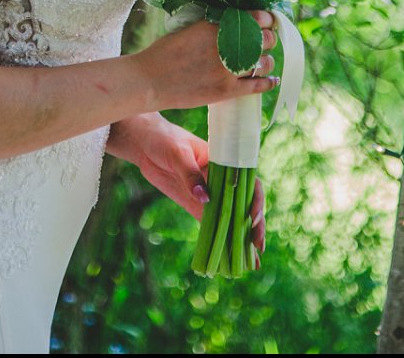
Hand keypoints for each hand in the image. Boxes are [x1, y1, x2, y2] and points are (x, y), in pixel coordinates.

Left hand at [132, 116, 266, 262]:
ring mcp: (210, 194)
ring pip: (231, 218)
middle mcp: (223, 180)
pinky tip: (226, 257)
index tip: (252, 219)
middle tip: (257, 248)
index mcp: (226, 162)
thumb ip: (190, 174)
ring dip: (241, 238)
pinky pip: (212, 224)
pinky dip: (220, 240)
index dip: (255, 201)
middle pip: (245, 204)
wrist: (145, 144)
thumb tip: (205, 198)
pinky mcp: (196, 205)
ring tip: (250, 262)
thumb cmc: (165, 140)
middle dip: (254, 226)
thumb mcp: (177, 153)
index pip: (249, 183)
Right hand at [138, 8, 279, 110]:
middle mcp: (227, 46)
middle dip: (268, 39)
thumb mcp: (191, 28)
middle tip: (266, 41)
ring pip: (264, 62)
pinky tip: (271, 80)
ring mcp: (228, 70)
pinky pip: (256, 86)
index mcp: (217, 26)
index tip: (267, 21)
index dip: (266, 19)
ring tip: (264, 62)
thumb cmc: (164, 52)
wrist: (149, 80)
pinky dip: (268, 82)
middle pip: (265, 39)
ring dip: (267, 61)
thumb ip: (215, 25)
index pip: (256, 17)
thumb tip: (236, 23)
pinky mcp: (226, 91)